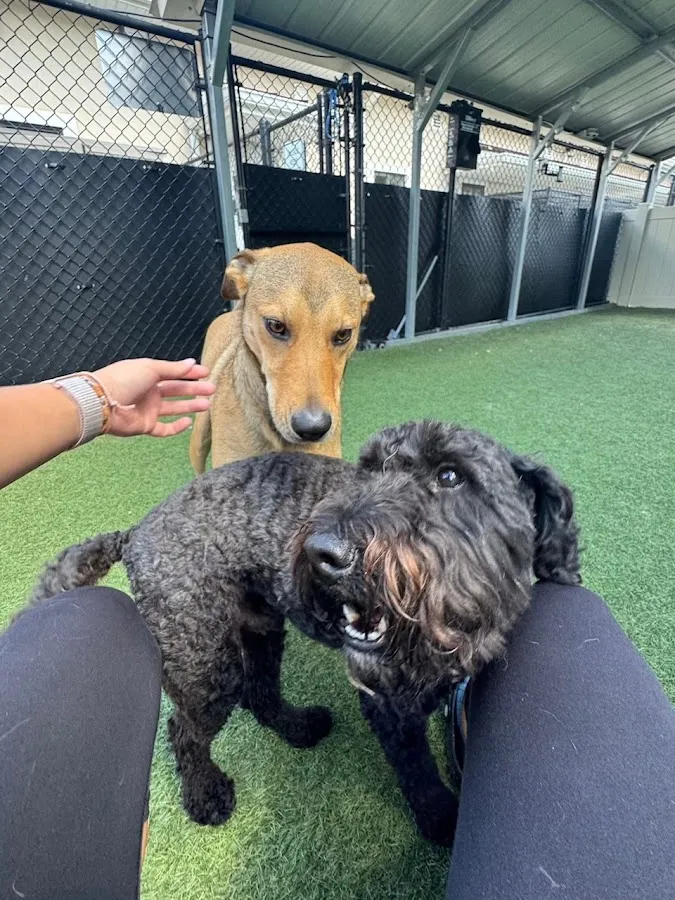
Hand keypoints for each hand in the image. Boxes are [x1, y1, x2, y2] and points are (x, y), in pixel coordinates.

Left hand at [94, 358, 215, 437]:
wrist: (102, 403)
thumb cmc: (124, 380)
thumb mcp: (151, 368)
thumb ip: (174, 368)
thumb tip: (192, 362)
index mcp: (148, 375)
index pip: (173, 373)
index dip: (190, 373)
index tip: (206, 372)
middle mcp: (149, 392)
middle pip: (176, 391)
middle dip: (194, 390)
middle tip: (212, 389)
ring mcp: (147, 409)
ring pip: (174, 408)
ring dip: (190, 406)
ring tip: (207, 405)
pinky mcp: (145, 426)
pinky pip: (164, 428)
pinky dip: (176, 427)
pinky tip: (189, 422)